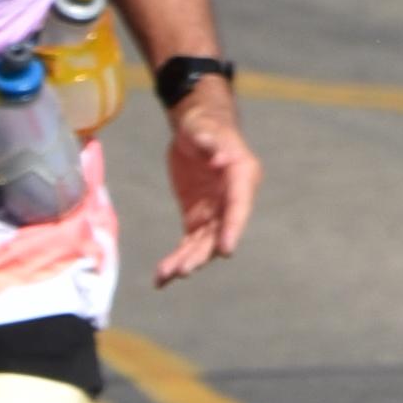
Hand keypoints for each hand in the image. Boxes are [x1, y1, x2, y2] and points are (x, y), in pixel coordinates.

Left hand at [154, 81, 259, 286]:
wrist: (194, 129)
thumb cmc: (202, 124)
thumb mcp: (203, 128)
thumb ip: (211, 143)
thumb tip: (221, 159)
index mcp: (241, 176)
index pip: (239, 206)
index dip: (233, 228)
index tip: (225, 250)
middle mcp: (232, 199)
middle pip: (220, 232)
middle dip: (202, 253)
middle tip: (183, 270)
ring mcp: (215, 212)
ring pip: (203, 243)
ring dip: (186, 261)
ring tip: (165, 277)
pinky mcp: (198, 219)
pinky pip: (189, 244)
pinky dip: (176, 259)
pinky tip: (161, 278)